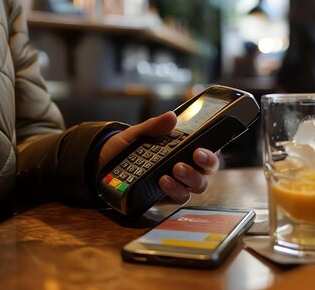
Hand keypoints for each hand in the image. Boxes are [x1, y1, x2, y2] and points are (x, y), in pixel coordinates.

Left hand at [100, 111, 219, 204]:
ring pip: (197, 186)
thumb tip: (171, 117)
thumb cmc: (124, 149)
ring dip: (189, 178)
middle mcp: (185, 166)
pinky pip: (179, 198)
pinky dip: (174, 190)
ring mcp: (177, 183)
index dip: (212, 149)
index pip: (208, 148)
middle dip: (206, 163)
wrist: (102, 167)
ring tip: (173, 170)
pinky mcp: (166, 197)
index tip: (201, 147)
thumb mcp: (135, 134)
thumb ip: (153, 126)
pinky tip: (162, 181)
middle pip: (208, 169)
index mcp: (182, 148)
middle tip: (193, 156)